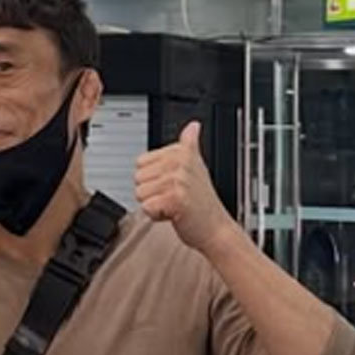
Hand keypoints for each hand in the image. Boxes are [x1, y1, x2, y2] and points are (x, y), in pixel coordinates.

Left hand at [135, 121, 237, 255]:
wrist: (215, 228)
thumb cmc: (203, 202)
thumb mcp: (197, 166)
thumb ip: (189, 145)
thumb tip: (193, 126)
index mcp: (181, 151)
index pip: (141, 162)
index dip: (152, 178)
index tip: (172, 184)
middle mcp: (180, 162)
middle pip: (138, 178)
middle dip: (152, 192)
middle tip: (173, 196)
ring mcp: (178, 179)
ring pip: (140, 193)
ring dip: (154, 204)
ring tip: (174, 204)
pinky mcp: (175, 197)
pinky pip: (146, 207)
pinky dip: (156, 215)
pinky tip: (173, 213)